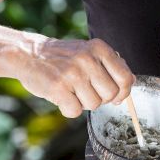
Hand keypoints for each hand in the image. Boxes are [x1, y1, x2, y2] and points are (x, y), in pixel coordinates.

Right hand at [18, 37, 135, 117]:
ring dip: (84, 103)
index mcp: (100, 48)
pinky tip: (62, 97)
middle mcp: (87, 59)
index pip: (125, 78)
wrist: (28, 54)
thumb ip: (112, 65)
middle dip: (102, 98)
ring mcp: (72, 73)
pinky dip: (69, 109)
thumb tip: (131, 82)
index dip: (124, 93)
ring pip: (94, 104)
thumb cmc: (65, 58)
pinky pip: (75, 111)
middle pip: (111, 94)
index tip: (117, 97)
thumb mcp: (90, 52)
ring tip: (72, 90)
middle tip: (87, 91)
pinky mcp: (57, 87)